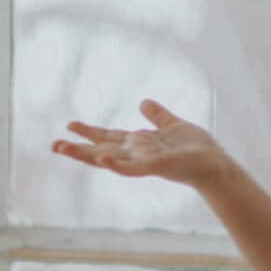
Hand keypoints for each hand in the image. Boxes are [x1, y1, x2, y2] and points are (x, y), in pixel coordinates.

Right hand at [51, 99, 232, 191]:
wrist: (216, 165)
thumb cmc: (198, 150)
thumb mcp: (174, 125)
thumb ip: (158, 116)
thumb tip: (143, 103)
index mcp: (140, 144)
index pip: (110, 137)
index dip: (90, 132)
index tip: (69, 126)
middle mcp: (138, 154)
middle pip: (102, 149)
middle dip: (79, 148)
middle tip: (54, 145)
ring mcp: (144, 162)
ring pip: (110, 158)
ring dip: (87, 155)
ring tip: (64, 149)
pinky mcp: (155, 167)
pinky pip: (132, 167)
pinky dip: (116, 164)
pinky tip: (101, 158)